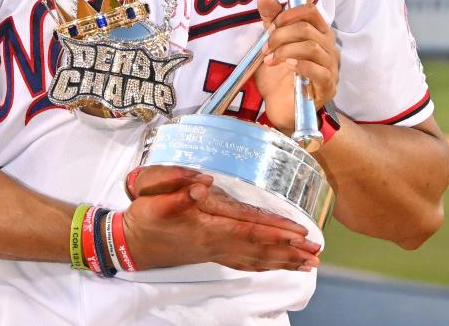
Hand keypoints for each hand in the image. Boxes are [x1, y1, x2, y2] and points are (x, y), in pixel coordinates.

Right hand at [122, 165, 319, 271]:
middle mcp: (217, 244)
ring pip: (257, 259)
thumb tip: (203, 182)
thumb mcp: (155, 200)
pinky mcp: (213, 254)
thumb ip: (179, 190)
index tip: (299, 233)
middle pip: (260, 249)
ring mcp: (216, 252)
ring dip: (284, 261)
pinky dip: (266, 265)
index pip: (249, 230)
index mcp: (208, 227)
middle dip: (290, 251)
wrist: (132, 244)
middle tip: (316, 253)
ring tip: (308, 264)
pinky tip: (277, 266)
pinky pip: (246, 264)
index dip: (276, 232)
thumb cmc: (145, 220)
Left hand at [252, 0, 339, 133]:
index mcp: (318, 33)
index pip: (311, 11)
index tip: (271, 25)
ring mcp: (330, 67)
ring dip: (285, 50)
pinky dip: (300, 65)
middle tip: (265, 47)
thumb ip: (271, 21)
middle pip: (307, 29)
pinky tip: (286, 67)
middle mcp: (328, 48)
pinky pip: (318, 71)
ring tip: (270, 60)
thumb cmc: (279, 76)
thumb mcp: (271, 45)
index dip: (289, 13)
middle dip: (281, 35)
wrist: (280, 107)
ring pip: (312, 47)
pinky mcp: (327, 87)